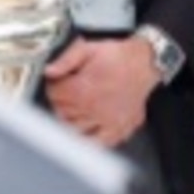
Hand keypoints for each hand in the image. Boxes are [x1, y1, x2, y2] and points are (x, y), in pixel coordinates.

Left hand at [44, 36, 159, 147]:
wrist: (144, 63)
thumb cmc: (118, 57)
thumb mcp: (89, 49)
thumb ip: (66, 59)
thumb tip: (49, 70)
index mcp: (82, 90)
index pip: (54, 94)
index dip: (53, 85)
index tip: (57, 81)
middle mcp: (92, 109)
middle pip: (61, 112)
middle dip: (60, 101)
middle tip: (67, 91)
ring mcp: (105, 122)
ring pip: (73, 129)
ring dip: (70, 118)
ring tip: (76, 106)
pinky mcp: (117, 130)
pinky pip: (97, 144)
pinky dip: (87, 140)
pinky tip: (84, 132)